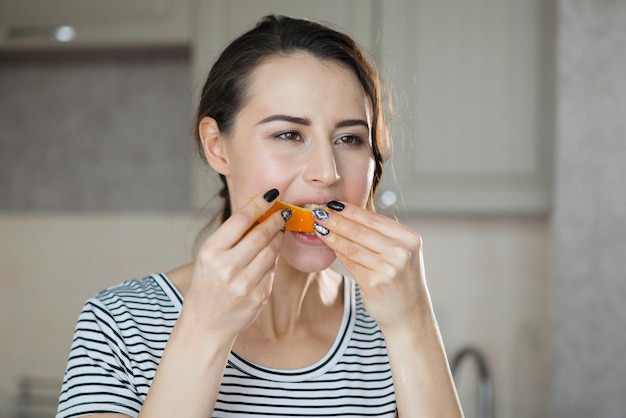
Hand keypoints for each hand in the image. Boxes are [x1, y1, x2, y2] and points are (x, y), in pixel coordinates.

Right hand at [182, 189, 285, 341]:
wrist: (205, 324)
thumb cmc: (207, 284)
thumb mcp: (209, 257)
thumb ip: (230, 236)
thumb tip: (259, 210)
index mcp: (211, 252)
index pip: (241, 219)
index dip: (260, 203)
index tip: (272, 193)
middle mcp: (227, 267)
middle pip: (261, 234)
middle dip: (276, 219)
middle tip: (283, 211)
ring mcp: (244, 284)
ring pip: (271, 251)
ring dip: (278, 237)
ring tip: (279, 229)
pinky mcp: (258, 296)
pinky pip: (272, 270)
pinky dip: (273, 260)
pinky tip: (269, 255)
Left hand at [313, 201, 429, 333]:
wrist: (409, 315)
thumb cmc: (400, 281)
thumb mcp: (400, 253)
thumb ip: (379, 235)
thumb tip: (345, 216)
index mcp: (408, 238)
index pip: (373, 219)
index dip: (350, 210)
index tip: (332, 204)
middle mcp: (401, 251)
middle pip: (360, 231)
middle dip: (336, 220)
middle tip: (318, 212)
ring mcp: (388, 268)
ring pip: (352, 247)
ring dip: (332, 235)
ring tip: (319, 227)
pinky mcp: (374, 283)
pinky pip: (350, 263)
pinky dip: (337, 253)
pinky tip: (328, 245)